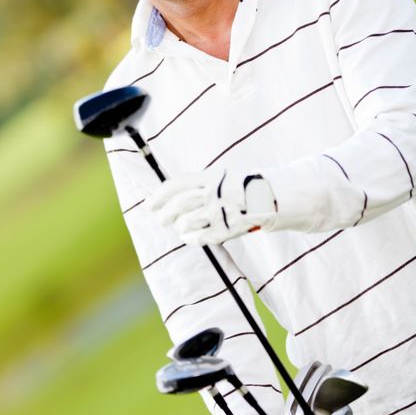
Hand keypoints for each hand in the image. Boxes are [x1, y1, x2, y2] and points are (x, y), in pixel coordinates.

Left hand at [145, 169, 277, 244]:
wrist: (266, 198)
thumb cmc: (235, 187)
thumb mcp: (218, 176)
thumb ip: (195, 183)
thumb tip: (165, 194)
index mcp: (209, 177)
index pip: (175, 186)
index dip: (158, 196)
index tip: (149, 205)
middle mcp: (212, 194)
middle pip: (177, 206)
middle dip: (164, 214)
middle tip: (160, 219)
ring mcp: (218, 213)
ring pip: (185, 223)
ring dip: (178, 226)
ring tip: (178, 226)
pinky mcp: (224, 230)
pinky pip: (198, 237)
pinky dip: (188, 238)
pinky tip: (187, 236)